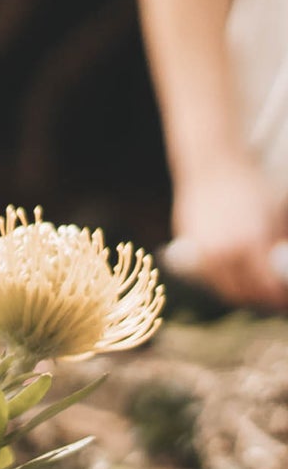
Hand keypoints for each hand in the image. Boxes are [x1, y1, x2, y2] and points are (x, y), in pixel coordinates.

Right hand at [171, 159, 287, 307]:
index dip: (278, 300)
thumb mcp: (279, 214)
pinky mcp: (190, 248)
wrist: (214, 166)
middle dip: (261, 302)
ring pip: (222, 289)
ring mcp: (203, 251)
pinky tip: (239, 274)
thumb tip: (285, 271)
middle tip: (274, 299)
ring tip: (257, 288)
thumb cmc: (253, 186)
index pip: (266, 289)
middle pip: (242, 295)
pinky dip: (225, 280)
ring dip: (241, 294)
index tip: (285, 301)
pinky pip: (209, 276)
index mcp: (251, 243)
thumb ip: (282, 246)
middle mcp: (224, 252)